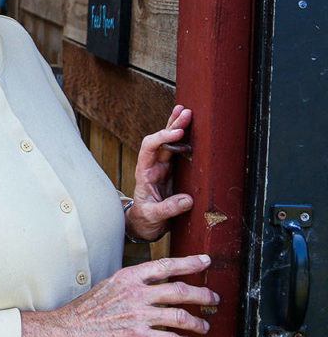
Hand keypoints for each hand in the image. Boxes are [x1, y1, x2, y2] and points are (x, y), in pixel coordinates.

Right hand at [18, 255, 218, 336]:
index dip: (189, 262)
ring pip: (181, 317)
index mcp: (128, 278)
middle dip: (203, 294)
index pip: (165, 265)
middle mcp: (136, 294)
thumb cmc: (87, 309)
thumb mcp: (108, 286)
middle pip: (180, 290)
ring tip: (204, 325)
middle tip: (213, 298)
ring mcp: (138, 316)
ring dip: (198, 322)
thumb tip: (152, 285)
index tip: (205, 260)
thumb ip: (131, 284)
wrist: (70, 329)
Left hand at [128, 105, 193, 240]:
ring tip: (187, 111)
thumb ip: (167, 209)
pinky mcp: (173, 172)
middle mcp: (153, 166)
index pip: (149, 147)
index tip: (178, 133)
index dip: (162, 138)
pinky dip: (185, 139)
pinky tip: (191, 128)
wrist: (144, 225)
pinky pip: (179, 152)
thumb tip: (187, 200)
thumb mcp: (153, 217)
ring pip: (170, 142)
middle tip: (186, 113)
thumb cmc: (145, 220)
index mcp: (145, 172)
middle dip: (172, 125)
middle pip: (161, 140)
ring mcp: (163, 167)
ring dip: (177, 126)